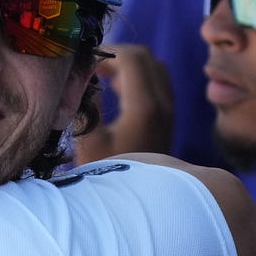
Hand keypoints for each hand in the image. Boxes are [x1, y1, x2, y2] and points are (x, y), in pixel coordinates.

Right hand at [73, 43, 173, 163]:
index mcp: (145, 107)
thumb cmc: (108, 172)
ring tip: (103, 78)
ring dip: (130, 65)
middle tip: (93, 67)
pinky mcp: (168, 118)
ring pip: (155, 67)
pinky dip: (139, 77)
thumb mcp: (89, 139)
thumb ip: (88, 102)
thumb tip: (85, 73)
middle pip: (146, 57)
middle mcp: (164, 104)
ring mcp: (169, 111)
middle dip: (117, 55)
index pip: (132, 57)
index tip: (85, 62)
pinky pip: (159, 82)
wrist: (139, 203)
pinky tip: (118, 94)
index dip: (107, 52)